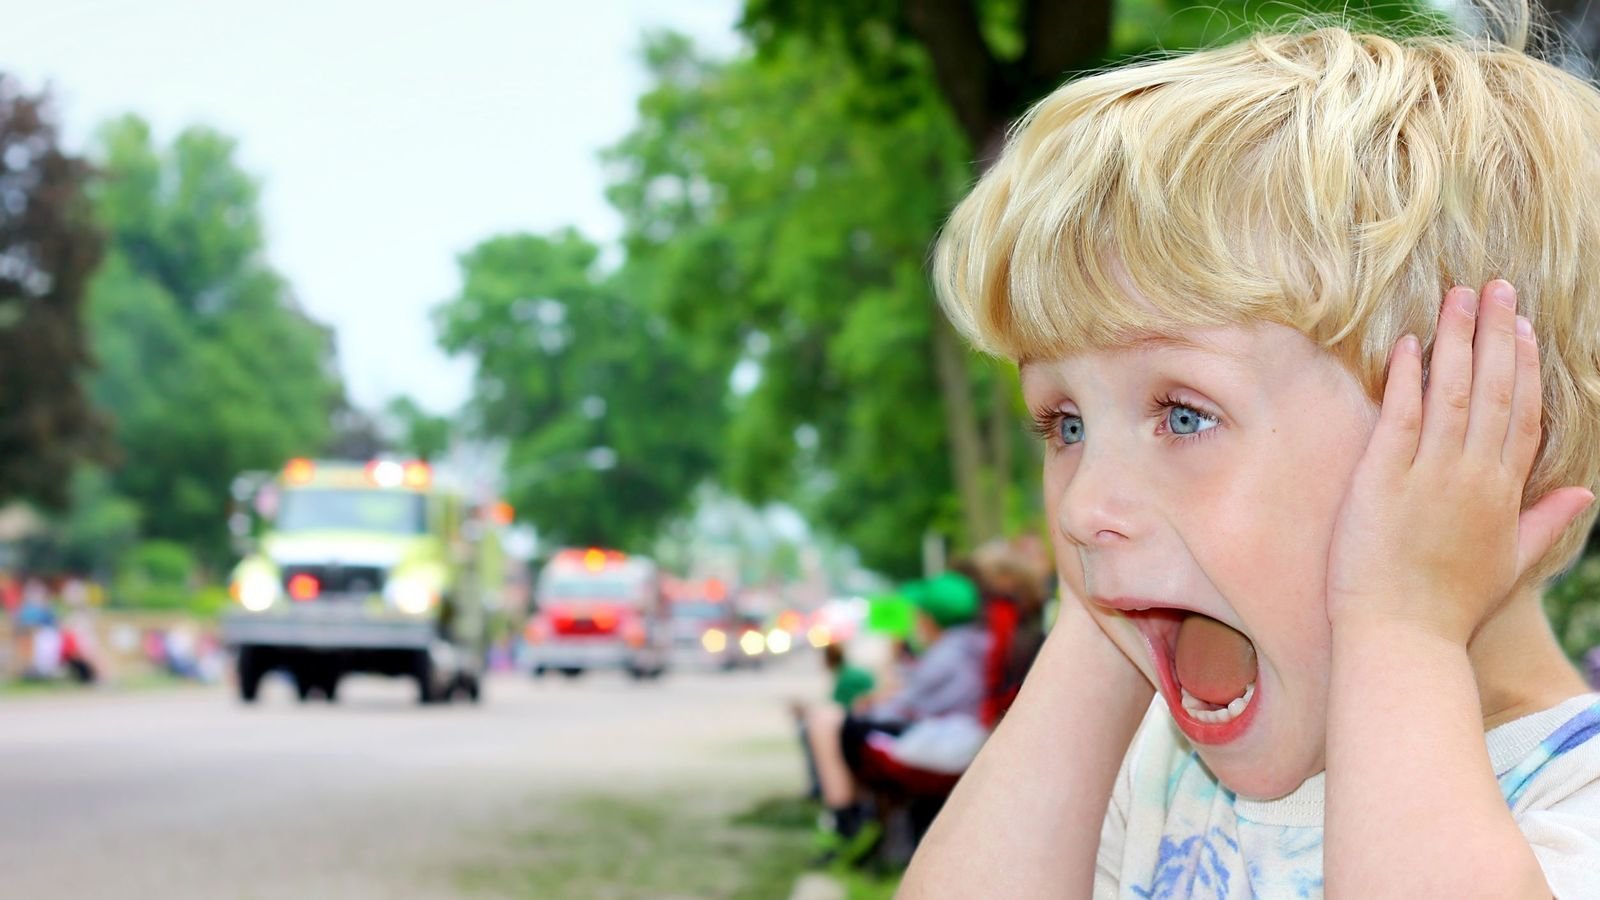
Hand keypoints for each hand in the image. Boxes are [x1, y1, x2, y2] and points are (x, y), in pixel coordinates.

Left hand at [1326, 280, 1592, 643]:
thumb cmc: (1449, 606)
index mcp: (1504, 493)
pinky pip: (1401, 416)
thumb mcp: (1511, 563)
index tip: (1523, 327)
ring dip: (1457, 340)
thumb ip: (1547, 521)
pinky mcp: (1383, 478)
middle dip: (1497, 334)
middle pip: (1495, 391)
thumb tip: (1585, 491)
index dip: (1525, 367)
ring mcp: (1429, 475)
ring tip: (1458, 296)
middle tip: (1495, 287)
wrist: (1402, 638)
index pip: (1523, 415)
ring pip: (1453, 393)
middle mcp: (1473, 476)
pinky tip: (1408, 343)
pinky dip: (1407, 377)